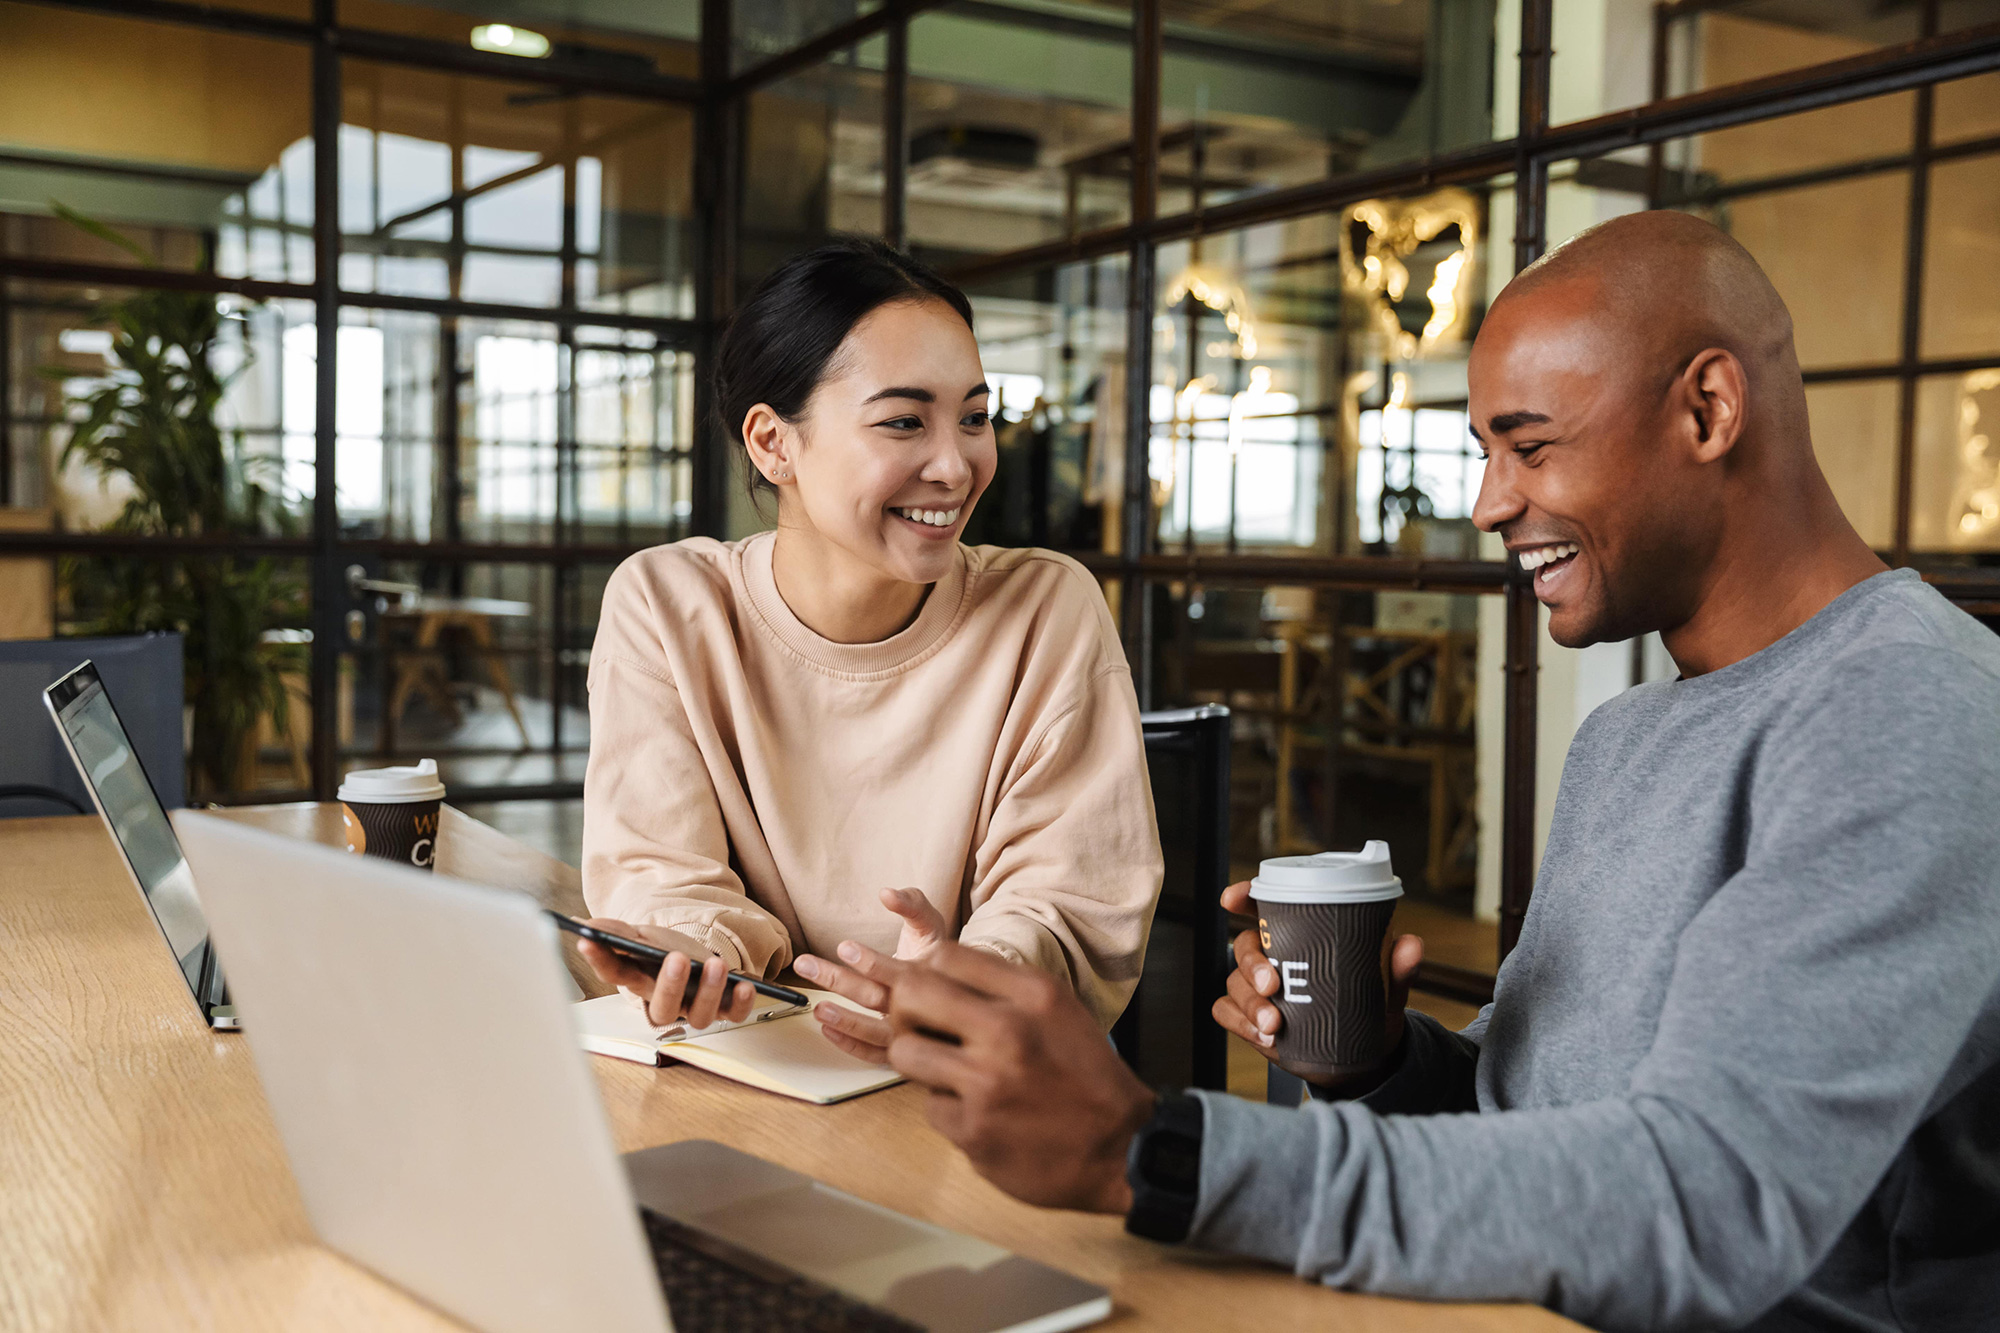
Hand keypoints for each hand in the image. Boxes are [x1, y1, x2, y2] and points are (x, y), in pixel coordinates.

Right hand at [574, 918, 755, 1029]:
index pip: (614, 974)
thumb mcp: (642, 936)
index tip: (588, 943)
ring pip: (699, 1016)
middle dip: (670, 985)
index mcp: (639, 981)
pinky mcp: (724, 1009)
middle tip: (675, 959)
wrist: (697, 960)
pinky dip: (742, 1003)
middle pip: (663, 1007)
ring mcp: (695, 1008)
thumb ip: (617, 933)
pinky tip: (747, 985)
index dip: (600, 960)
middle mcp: (666, 1002)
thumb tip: (588, 928)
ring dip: (709, 992)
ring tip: (716, 965)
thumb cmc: (665, 952)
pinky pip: (734, 1015)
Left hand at [792, 888, 951, 1064]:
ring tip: (817, 1007)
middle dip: (839, 981)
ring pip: (877, 1033)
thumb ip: (912, 905)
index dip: (871, 961)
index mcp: (933, 975)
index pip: (899, 972)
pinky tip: (827, 1030)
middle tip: (806, 964)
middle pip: (878, 999)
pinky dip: (851, 1046)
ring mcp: (915, 1034)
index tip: (844, 946)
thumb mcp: (932, 922)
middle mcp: (925, 1008)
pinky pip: (876, 1056)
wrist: (965, 992)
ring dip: (845, 1020)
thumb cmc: (941, 952)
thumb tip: (887, 894)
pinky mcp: (905, 1050)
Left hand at [842, 940, 1154, 1214]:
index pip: (942, 956)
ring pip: (905, 1052)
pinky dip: (950, 1110)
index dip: (925, 972)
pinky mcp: (973, 1131)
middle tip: (919, 1027)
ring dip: (919, 1061)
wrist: (1122, 1147)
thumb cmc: (1086, 1074)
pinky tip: (980, 1113)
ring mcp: (986, 1084)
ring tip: (948, 1072)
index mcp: (1032, 994)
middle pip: (910, 994)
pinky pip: (930, 1106)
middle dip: (905, 1009)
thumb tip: (933, 969)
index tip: (930, 991)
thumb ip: (1002, 986)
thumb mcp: (1058, 1010)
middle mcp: (1007, 1031)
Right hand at [1211, 881, 1423, 1095]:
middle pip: (1243, 947)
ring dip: (1249, 1004)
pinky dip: (1242, 1024)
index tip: (1233, 898)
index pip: (1264, 908)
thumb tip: (1412, 946)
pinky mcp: (1250, 1019)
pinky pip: (1228, 1014)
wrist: (1362, 1057)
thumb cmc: (1369, 1008)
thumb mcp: (1386, 988)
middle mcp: (1273, 958)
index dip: (1244, 897)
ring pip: (1234, 984)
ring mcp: (1258, 990)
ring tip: (1275, 1025)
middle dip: (1251, 964)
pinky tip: (1266, 1038)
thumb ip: (1398, 968)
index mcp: (1299, 936)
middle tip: (1272, 985)